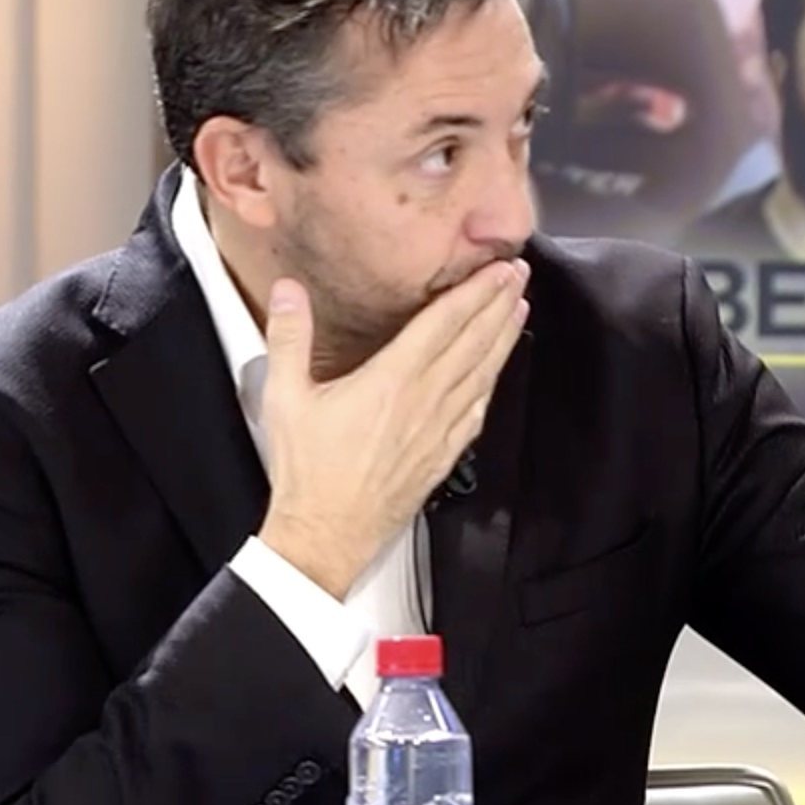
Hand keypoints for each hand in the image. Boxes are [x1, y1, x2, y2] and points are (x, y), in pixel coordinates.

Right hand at [256, 259, 528, 597]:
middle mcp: (423, 403)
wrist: (326, 535)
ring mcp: (438, 432)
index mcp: (391, 382)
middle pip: (473, 343)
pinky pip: (477, 413)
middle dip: (499, 305)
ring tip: (518, 311)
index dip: (475, 292)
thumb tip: (289, 290)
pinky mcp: (442, 457)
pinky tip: (497, 374)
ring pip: (482, 375)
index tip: (497, 269)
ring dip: (503, 340)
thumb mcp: (285, 397)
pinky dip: (492, 385)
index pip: (444, 324)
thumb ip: (290, 337)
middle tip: (518, 276)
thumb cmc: (308, 473)